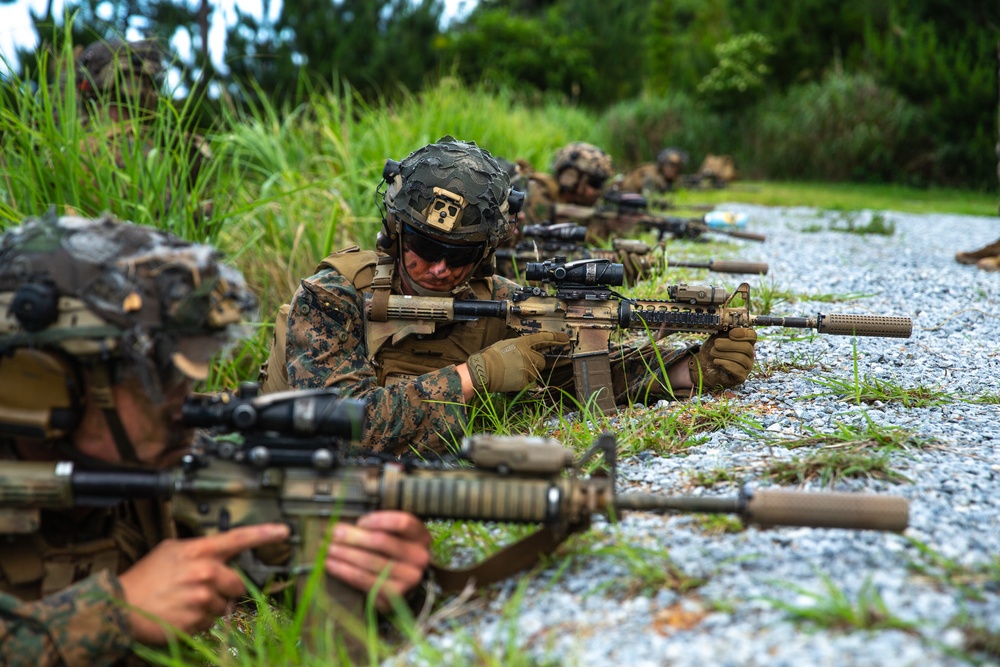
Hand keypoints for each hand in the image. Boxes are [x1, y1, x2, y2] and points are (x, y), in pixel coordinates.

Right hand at [119, 523, 290, 644]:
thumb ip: (199, 549)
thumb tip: (219, 552)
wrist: (119, 606)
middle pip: (237, 582)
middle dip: (225, 587)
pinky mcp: (197, 621)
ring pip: (224, 605)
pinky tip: (181, 613)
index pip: (238, 538)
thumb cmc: (145, 577)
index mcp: (199, 551)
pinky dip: (200, 620)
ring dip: (211, 605)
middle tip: (203, 588)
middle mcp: (205, 573)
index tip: (284, 531)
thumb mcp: (171, 550)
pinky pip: (210, 622)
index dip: (264, 534)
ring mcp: (202, 598)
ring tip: (186, 601)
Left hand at [325, 511, 431, 611]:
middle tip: (332, 533)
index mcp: (421, 537)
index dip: (379, 519)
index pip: (403, 522)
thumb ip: (378, 528)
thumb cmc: (393, 555)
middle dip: (353, 536)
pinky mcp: (394, 594)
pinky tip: (331, 565)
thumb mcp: (395, 537)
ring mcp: (409, 577)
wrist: (402, 586)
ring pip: (370, 561)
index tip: (359, 521)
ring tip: (327, 548)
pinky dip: (344, 571)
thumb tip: (342, 525)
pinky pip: (364, 579)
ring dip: (344, 553)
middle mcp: (419, 557)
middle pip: (382, 541)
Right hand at [467, 331, 570, 392]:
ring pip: (536, 373)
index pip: (543, 338)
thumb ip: (520, 346)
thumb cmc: (491, 357)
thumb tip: (529, 350)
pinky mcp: (524, 382)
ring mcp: (526, 369)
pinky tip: (512, 379)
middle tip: (522, 365)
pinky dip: (523, 382)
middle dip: (536, 363)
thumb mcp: (506, 344)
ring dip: (529, 373)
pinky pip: (530, 383)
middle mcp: (527, 355)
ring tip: (514, 372)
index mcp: (522, 343)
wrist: (483, 371)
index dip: (555, 337)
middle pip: (542, 361)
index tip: (565, 338)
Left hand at [689, 327, 756, 389]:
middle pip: (747, 347)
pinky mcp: (741, 377)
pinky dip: (725, 364)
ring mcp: (747, 366)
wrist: (702, 365)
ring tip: (713, 353)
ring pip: (741, 359)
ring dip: (724, 354)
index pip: (752, 335)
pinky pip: (737, 370)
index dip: (743, 333)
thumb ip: (724, 329)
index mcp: (746, 341)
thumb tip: (729, 321)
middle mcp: (749, 354)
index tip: (730, 333)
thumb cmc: (712, 350)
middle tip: (716, 344)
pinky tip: (717, 362)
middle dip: (729, 345)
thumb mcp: (717, 336)